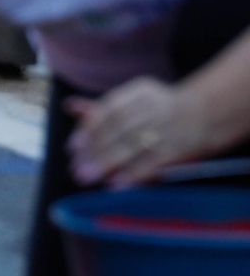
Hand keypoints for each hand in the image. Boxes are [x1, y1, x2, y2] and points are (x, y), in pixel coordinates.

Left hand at [66, 78, 222, 187]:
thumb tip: (69, 106)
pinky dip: (134, 173)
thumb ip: (102, 108)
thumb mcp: (133, 101)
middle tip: (76, 168)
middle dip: (96, 150)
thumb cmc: (159, 110)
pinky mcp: (180, 147)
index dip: (91, 128)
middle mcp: (155, 106)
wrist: (207, 114)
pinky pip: (154, 160)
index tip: (73, 147)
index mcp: (141, 91)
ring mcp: (169, 126)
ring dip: (109, 162)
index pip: (112, 108)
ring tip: (88, 176)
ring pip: (135, 144)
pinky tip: (116, 184)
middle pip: (121, 127)